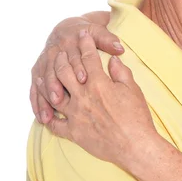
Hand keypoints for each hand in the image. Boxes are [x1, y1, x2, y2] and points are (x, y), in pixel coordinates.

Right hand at [30, 13, 122, 123]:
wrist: (67, 28)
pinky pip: (35, 89)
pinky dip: (37, 103)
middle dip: (56, 85)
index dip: (79, 68)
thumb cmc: (87, 34)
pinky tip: (42, 117)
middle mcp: (54, 53)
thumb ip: (108, 40)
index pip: (74, 57)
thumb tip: (119, 48)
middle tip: (60, 100)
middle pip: (55, 71)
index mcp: (70, 43)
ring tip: (48, 115)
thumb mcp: (98, 31)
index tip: (84, 79)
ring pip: (43, 82)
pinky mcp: (38, 72)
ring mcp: (44, 63)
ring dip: (45, 98)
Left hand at [47, 30, 156, 167]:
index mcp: (99, 84)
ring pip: (54, 95)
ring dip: (48, 83)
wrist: (136, 146)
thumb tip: (112, 59)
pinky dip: (48, 116)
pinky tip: (45, 110)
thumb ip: (120, 72)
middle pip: (65, 72)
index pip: (89, 58)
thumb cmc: (137, 116)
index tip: (83, 35)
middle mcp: (83, 97)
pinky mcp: (73, 133)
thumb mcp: (133, 89)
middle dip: (62, 58)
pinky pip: (55, 124)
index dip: (86, 43)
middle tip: (62, 50)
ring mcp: (75, 115)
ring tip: (43, 75)